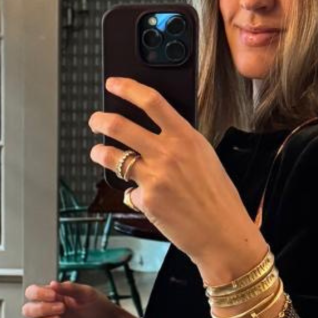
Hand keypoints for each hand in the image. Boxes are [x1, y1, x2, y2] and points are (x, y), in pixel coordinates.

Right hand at [22, 279, 123, 317]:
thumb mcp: (87, 293)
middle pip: (28, 310)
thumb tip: (52, 284)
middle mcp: (49, 312)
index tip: (54, 295)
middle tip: (62, 309)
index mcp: (54, 298)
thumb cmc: (101, 308)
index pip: (32, 293)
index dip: (37, 293)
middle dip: (41, 308)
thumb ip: (70, 288)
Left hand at [89, 78, 266, 277]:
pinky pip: (129, 190)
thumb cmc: (218, 199)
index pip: (152, 101)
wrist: (222, 234)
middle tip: (95, 119)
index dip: (128, 88)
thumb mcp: (205, 158)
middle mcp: (168, 153)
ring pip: (112, 156)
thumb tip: (155, 133)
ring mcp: (154, 176)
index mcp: (187, 137)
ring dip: (100, 152)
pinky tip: (143, 197)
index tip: (114, 84)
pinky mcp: (146, 199)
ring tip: (98, 152)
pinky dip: (133, 193)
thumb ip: (180, 143)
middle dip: (100, 119)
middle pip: (120, 125)